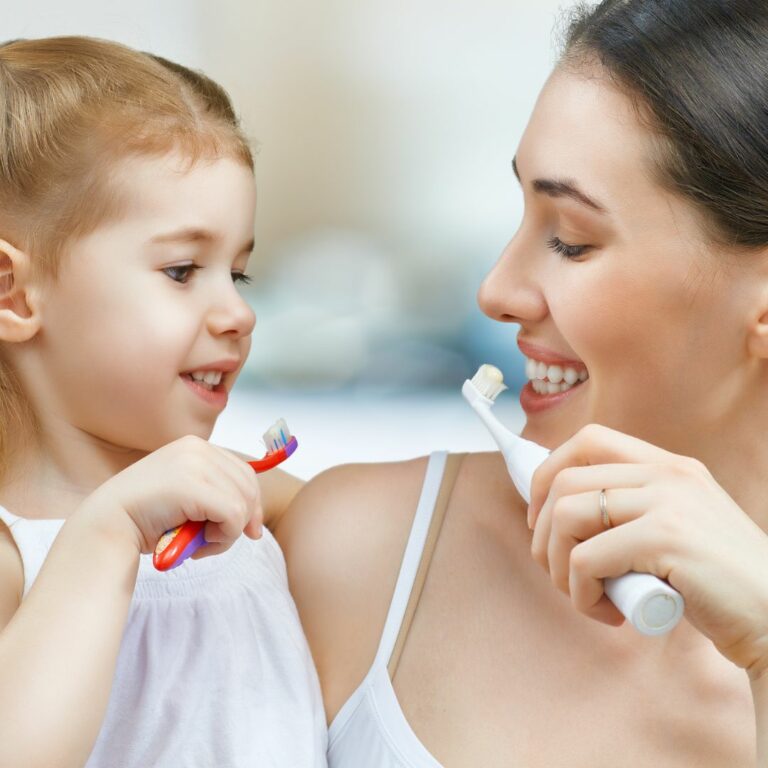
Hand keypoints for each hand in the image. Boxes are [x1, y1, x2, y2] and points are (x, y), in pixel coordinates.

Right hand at [80, 435, 262, 558]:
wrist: (106, 525)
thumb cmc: (144, 518)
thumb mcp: (186, 497)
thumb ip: (215, 496)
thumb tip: (254, 524)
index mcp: (195, 446)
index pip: (244, 473)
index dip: (251, 504)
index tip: (247, 530)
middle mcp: (197, 448)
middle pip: (248, 487)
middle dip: (241, 520)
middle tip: (216, 541)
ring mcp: (195, 464)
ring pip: (243, 504)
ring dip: (228, 533)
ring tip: (201, 544)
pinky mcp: (192, 485)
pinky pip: (233, 515)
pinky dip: (224, 537)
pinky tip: (199, 545)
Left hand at [527, 423, 767, 677]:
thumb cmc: (719, 585)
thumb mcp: (676, 528)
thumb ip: (633, 511)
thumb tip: (560, 515)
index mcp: (669, 466)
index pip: (588, 440)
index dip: (548, 474)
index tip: (541, 518)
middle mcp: (667, 474)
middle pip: (565, 481)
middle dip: (544, 533)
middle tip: (557, 571)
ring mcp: (667, 502)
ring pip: (567, 516)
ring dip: (558, 566)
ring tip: (583, 595)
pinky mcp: (665, 538)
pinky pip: (585, 559)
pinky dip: (581, 593)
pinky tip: (609, 613)